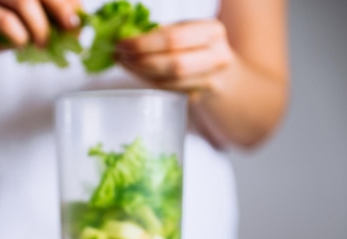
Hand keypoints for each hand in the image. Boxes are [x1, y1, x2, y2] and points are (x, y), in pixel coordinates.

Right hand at [0, 0, 81, 60]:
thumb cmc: (3, 31)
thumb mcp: (33, 23)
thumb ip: (54, 20)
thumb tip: (79, 24)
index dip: (68, 1)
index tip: (78, 20)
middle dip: (60, 8)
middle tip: (70, 30)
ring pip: (23, 1)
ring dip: (40, 26)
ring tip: (42, 44)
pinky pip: (4, 20)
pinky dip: (19, 35)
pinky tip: (22, 44)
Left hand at [115, 20, 234, 100]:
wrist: (226, 77)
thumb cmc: (199, 49)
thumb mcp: (189, 33)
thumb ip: (163, 34)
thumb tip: (126, 35)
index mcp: (211, 32)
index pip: (174, 39)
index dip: (144, 43)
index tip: (121, 43)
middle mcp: (216, 57)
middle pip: (173, 63)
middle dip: (140, 61)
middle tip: (120, 56)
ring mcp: (210, 81)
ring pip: (168, 80)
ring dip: (141, 72)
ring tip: (125, 64)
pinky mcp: (198, 97)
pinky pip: (167, 90)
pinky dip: (148, 82)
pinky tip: (137, 73)